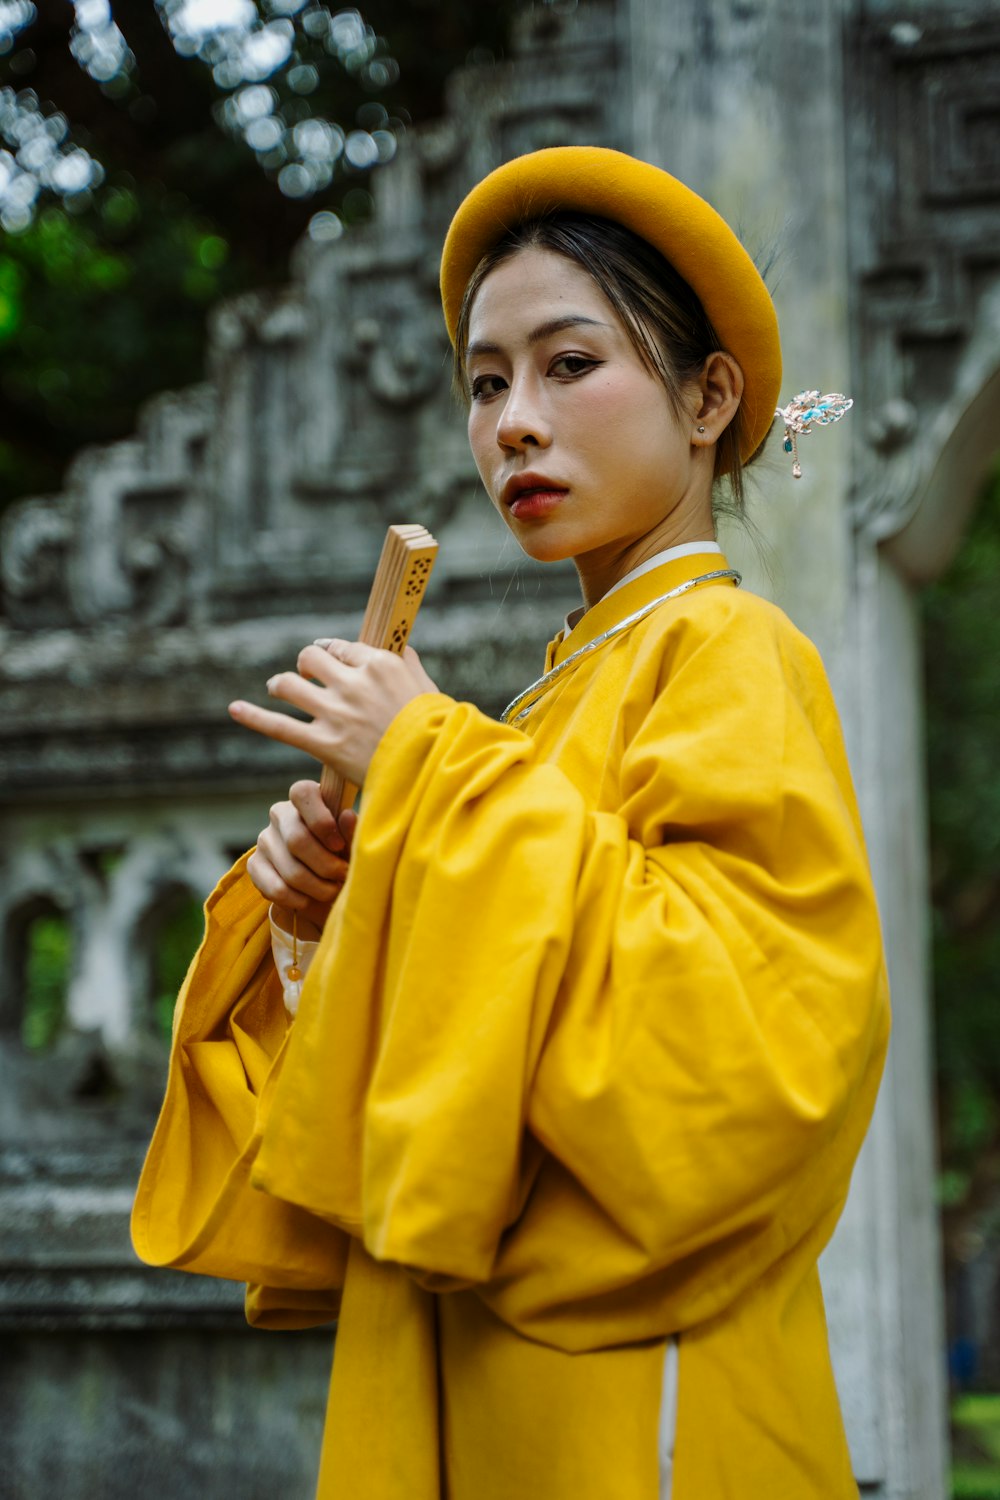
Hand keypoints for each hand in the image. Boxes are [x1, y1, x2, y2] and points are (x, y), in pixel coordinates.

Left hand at [229, 642, 436, 785]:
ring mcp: (335, 713)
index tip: (332, 661)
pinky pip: (278, 727)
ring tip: (280, 690)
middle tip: (306, 677)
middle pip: (311, 658)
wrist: (432, 768)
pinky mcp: (323, 744)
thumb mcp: (428, 689)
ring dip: (282, 686)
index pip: (342, 648)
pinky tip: (234, 709)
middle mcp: (352, 683)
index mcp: (379, 665)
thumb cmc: (437, 731)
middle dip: (306, 666)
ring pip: (290, 686)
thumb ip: (409, 665)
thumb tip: (401, 649)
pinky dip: (253, 717)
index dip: (335, 655)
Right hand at [247, 780, 357, 932]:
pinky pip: (276, 889)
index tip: (339, 845)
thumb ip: (351, 831)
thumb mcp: (350, 841)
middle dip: (327, 866)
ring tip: (333, 891)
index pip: (302, 793)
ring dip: (318, 888)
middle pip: (297, 840)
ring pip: (291, 871)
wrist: (321, 880)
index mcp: (305, 798)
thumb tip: (348, 815)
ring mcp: (264, 839)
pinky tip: (310, 900)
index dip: (321, 820)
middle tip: (343, 876)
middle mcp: (279, 813)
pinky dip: (298, 900)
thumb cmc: (341, 851)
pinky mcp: (254, 865)